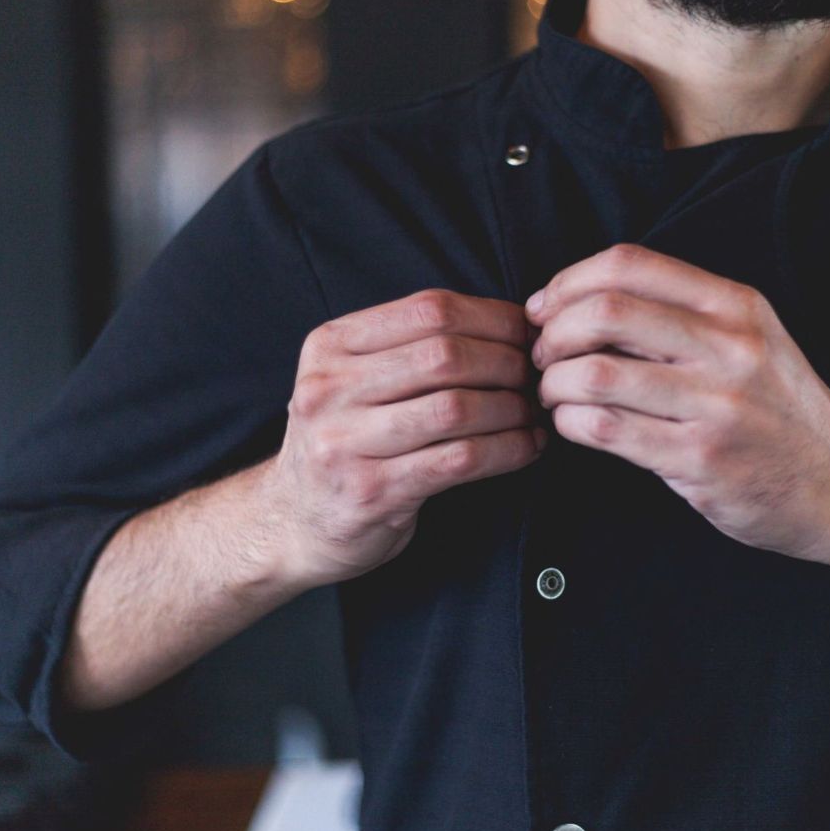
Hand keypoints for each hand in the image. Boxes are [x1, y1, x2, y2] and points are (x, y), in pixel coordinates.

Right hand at [266, 288, 545, 587]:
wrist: (291, 522)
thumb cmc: (346, 441)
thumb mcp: (354, 379)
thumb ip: (412, 347)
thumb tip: (513, 323)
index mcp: (330, 345)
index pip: (430, 309)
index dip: (493, 318)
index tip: (529, 334)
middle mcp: (329, 388)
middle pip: (445, 355)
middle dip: (508, 364)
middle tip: (538, 378)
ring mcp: (344, 442)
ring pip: (456, 408)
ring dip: (512, 409)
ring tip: (535, 413)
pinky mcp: (372, 491)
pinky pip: (460, 460)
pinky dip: (507, 450)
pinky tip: (528, 447)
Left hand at [526, 243, 829, 563]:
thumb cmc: (784, 414)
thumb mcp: (754, 341)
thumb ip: (684, 317)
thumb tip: (584, 303)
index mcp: (736, 307)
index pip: (630, 264)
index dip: (569, 282)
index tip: (546, 308)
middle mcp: (729, 347)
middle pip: (605, 311)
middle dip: (552, 333)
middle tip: (543, 357)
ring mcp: (717, 405)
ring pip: (595, 373)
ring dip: (554, 385)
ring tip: (555, 396)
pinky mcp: (700, 459)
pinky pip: (606, 429)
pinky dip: (570, 424)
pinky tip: (574, 426)